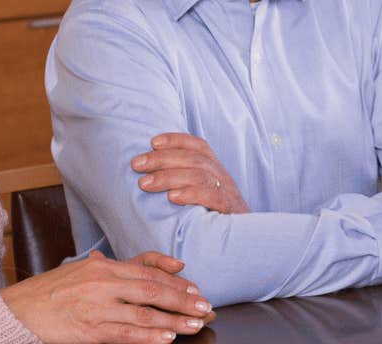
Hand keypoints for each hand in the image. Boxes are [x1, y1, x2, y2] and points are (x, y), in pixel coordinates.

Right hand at [1, 248, 212, 342]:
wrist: (16, 311)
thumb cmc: (49, 292)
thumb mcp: (81, 270)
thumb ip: (111, 267)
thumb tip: (141, 264)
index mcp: (103, 267)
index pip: (147, 270)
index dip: (175, 279)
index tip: (195, 287)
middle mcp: (103, 283)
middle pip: (153, 289)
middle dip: (184, 299)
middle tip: (206, 306)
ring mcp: (97, 307)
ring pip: (145, 312)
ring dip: (174, 320)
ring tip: (196, 324)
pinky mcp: (89, 330)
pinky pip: (125, 334)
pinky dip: (149, 335)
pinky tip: (167, 338)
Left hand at [133, 132, 249, 214]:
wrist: (245, 241)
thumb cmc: (214, 218)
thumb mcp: (203, 194)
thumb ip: (183, 182)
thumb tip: (148, 175)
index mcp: (215, 169)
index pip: (198, 145)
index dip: (176, 140)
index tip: (152, 142)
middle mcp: (222, 176)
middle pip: (193, 158)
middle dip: (162, 159)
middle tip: (136, 165)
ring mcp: (227, 193)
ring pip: (199, 175)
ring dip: (169, 177)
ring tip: (145, 184)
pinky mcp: (229, 211)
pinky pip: (212, 197)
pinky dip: (191, 194)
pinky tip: (172, 198)